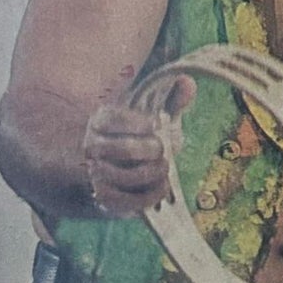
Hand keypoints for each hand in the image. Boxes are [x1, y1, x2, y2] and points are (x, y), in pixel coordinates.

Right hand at [81, 73, 193, 215]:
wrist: (121, 165)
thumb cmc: (143, 136)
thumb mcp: (156, 116)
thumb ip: (173, 100)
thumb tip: (188, 81)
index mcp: (103, 121)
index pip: (113, 118)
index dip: (136, 122)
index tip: (156, 123)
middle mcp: (94, 146)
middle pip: (118, 149)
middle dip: (148, 149)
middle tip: (162, 149)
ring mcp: (97, 172)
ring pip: (119, 176)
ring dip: (149, 173)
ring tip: (164, 167)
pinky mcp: (105, 196)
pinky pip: (121, 201)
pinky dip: (147, 195)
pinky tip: (162, 186)